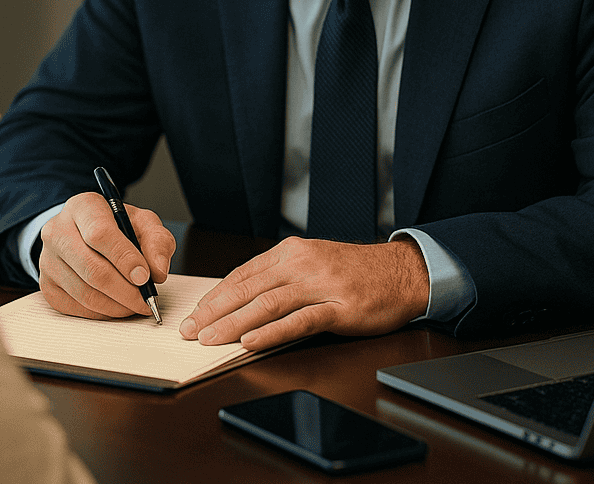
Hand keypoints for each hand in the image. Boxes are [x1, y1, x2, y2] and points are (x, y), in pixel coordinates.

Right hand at [39, 192, 175, 319]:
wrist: (84, 234)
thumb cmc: (116, 227)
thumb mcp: (142, 223)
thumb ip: (157, 241)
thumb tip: (158, 271)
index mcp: (83, 207)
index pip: (99, 234)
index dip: (125, 259)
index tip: (145, 277)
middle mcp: (58, 231)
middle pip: (92, 269)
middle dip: (126, 291)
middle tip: (146, 300)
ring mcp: (47, 259)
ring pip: (84, 293)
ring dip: (116, 306)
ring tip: (136, 305)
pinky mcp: (46, 285)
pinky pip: (76, 308)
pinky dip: (102, 313)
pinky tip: (116, 306)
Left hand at [178, 236, 428, 350]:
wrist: (403, 272)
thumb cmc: (356, 272)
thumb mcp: (312, 263)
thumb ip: (279, 277)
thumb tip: (239, 299)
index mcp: (290, 252)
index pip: (242, 274)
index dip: (214, 296)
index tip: (194, 314)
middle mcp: (302, 264)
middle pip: (248, 289)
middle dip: (214, 312)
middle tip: (190, 331)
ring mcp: (321, 285)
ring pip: (267, 304)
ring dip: (233, 323)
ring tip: (210, 340)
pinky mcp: (339, 308)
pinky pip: (299, 321)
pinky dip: (271, 332)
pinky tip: (251, 341)